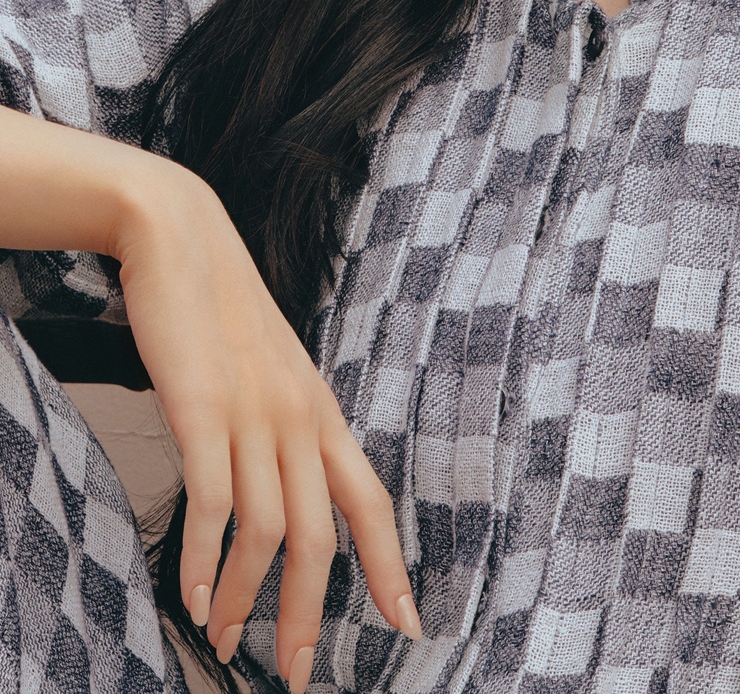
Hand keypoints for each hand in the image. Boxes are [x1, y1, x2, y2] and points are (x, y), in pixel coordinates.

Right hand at [111, 163, 420, 691]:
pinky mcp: (201, 409)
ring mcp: (252, 413)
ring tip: (221, 639)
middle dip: (312, 616)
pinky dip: (199, 562)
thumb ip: (287, 424)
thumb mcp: (275, 368)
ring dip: (243, 599)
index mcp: (322, 410)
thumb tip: (284, 488)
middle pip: (322, 538)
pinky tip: (188, 595)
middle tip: (299, 673)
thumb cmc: (223, 310)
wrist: (182, 237)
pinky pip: (209, 505)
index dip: (393, 568)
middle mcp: (299, 417)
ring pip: (266, 534)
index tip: (408, 627)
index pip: (371, 501)